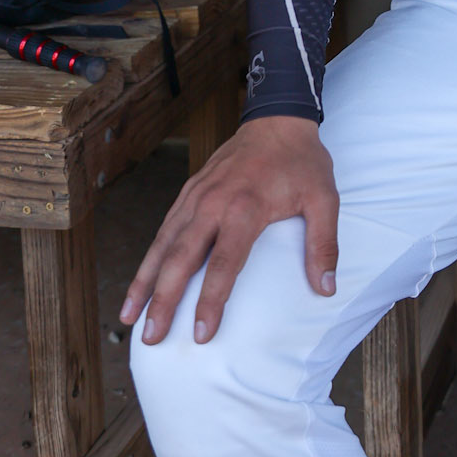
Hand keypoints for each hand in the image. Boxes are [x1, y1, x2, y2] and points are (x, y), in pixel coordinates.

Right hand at [121, 115, 338, 345]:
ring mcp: (196, 197)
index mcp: (245, 208)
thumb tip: (326, 288)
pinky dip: (149, 257)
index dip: (211, 301)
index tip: (202, 334)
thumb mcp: (324, 198)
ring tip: (129, 318)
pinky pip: (164, 229)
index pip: (223, 264)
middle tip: (151, 337)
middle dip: (164, 300)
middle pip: (181, 259)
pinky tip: (141, 281)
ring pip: (163, 245)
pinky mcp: (188, 192)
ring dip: (145, 282)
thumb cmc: (301, 162)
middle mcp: (212, 204)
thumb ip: (323, 243)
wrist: (278, 119)